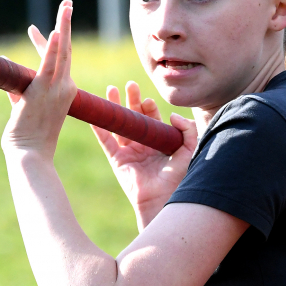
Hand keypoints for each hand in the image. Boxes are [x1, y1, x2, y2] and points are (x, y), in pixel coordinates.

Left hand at [1, 1, 76, 158]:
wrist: (31, 156)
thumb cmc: (27, 142)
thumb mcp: (22, 112)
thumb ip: (16, 95)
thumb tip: (8, 82)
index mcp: (64, 94)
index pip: (59, 62)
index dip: (51, 43)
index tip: (37, 29)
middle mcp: (65, 88)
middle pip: (66, 50)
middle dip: (66, 25)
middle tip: (67, 4)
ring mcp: (57, 89)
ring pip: (62, 51)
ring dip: (63, 26)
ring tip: (66, 5)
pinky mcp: (43, 91)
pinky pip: (49, 64)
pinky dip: (52, 47)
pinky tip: (55, 30)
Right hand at [91, 82, 198, 227]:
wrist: (162, 199)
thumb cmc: (176, 180)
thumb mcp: (188, 151)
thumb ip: (187, 130)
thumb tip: (172, 115)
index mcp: (158, 142)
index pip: (151, 118)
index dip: (149, 107)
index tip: (149, 101)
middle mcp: (142, 145)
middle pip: (134, 117)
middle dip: (132, 100)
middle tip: (130, 85)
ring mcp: (128, 152)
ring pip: (118, 125)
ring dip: (114, 107)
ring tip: (111, 89)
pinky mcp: (117, 160)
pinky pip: (106, 141)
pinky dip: (100, 128)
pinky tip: (96, 115)